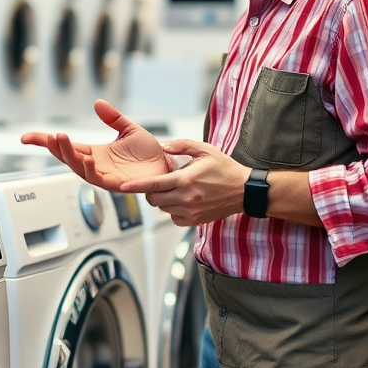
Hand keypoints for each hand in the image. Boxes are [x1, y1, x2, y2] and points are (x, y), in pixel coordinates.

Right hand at [21, 100, 173, 189]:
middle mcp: (95, 165)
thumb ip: (113, 118)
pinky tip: (87, 158)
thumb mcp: (129, 130)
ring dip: (68, 156)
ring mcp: (104, 175)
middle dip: (55, 148)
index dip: (45, 142)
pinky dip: (90, 169)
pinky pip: (98, 179)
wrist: (168, 166)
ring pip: (78, 168)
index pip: (66, 146)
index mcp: (95, 152)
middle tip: (49, 136)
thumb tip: (97, 103)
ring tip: (61, 140)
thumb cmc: (149, 154)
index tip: (25, 138)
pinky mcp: (116, 184)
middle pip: (67, 158)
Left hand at [118, 138, 249, 225]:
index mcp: (186, 180)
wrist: (244, 191)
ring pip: (162, 209)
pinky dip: (173, 210)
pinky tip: (184, 200)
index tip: (123, 187)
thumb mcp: (204, 150)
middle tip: (161, 182)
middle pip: (154, 200)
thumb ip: (180, 146)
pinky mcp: (194, 221)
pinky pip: (173, 217)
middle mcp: (186, 199)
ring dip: (163, 200)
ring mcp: (190, 212)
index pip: (154, 185)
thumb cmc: (225, 169)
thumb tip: (161, 146)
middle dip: (151, 191)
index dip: (136, 186)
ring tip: (177, 189)